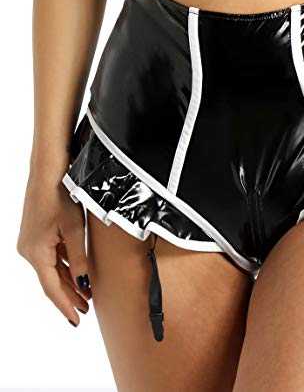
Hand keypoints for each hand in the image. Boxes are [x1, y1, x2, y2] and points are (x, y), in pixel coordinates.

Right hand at [17, 173, 91, 326]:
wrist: (47, 172)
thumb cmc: (60, 197)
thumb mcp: (74, 230)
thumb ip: (79, 259)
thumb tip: (84, 283)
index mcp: (36, 253)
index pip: (52, 288)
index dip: (65, 305)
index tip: (76, 320)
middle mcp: (29, 250)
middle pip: (52, 280)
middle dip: (70, 295)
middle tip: (86, 309)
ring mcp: (31, 242)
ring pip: (52, 269)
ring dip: (68, 281)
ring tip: (86, 294)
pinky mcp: (36, 234)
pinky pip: (51, 256)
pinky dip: (64, 266)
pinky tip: (76, 272)